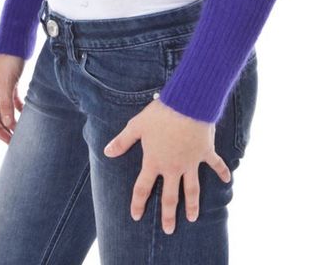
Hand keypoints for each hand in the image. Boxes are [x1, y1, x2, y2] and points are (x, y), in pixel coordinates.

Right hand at [0, 52, 25, 143]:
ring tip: (21, 130)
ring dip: (11, 118)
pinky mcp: (9, 80)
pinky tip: (25, 112)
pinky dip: (17, 106)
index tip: (8, 140)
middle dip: (5, 126)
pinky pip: (11, 98)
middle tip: (16, 139)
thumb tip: (8, 124)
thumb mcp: (7, 82)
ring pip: (4, 107)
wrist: (16, 38)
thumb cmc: (8, 57)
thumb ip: (7, 103)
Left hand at [103, 98, 230, 233]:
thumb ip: (122, 141)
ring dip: (193, 204)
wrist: (188, 103)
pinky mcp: (205, 152)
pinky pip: (216, 164)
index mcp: (155, 161)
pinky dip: (222, 172)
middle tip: (169, 230)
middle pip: (170, 196)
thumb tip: (107, 152)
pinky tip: (227, 180)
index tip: (136, 216)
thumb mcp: (137, 125)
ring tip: (193, 218)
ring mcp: (191, 162)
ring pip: (192, 189)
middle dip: (169, 215)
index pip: (143, 188)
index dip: (138, 203)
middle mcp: (173, 166)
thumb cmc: (160, 113)